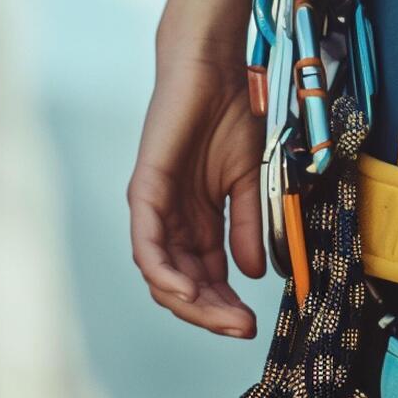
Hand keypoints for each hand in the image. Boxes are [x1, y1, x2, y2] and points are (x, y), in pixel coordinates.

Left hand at [127, 53, 264, 337]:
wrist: (214, 68)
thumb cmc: (230, 116)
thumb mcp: (248, 183)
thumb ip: (247, 229)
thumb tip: (254, 275)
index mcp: (195, 222)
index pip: (204, 279)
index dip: (225, 305)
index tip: (252, 324)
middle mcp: (170, 221)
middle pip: (181, 285)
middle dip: (211, 312)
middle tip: (242, 328)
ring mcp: (154, 208)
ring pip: (162, 274)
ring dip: (191, 302)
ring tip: (221, 318)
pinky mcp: (144, 190)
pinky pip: (147, 244)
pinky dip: (164, 273)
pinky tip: (187, 291)